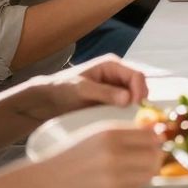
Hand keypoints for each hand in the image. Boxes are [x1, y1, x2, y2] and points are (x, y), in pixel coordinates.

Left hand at [21, 53, 149, 120]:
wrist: (47, 101)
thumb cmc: (62, 89)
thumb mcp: (82, 90)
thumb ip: (105, 93)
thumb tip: (129, 99)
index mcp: (112, 65)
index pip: (137, 75)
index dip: (140, 91)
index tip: (135, 108)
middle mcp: (118, 75)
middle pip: (139, 87)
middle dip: (139, 101)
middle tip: (134, 118)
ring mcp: (116, 89)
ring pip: (135, 98)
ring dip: (134, 109)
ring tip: (127, 121)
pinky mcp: (112, 101)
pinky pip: (127, 107)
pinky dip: (127, 114)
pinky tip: (121, 123)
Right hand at [34, 122, 161, 187]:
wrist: (46, 182)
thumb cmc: (70, 155)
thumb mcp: (96, 133)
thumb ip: (127, 130)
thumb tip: (155, 128)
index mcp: (110, 135)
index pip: (151, 136)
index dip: (155, 139)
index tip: (154, 141)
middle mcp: (113, 156)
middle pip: (154, 156)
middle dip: (154, 156)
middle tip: (145, 156)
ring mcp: (113, 179)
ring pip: (148, 175)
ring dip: (144, 171)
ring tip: (130, 168)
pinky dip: (132, 185)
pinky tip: (118, 180)